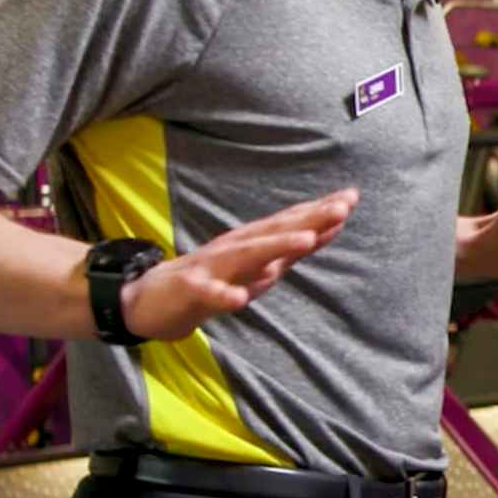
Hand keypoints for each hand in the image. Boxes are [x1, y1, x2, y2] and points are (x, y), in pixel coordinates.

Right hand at [120, 189, 358, 340]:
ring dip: (277, 246)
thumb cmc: (209, 281)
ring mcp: (212, 268)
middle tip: (341, 207)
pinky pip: (209, 294)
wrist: (146, 300)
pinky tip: (240, 298)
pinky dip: (224, 295)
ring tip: (306, 239)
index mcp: (251, 243)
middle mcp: (235, 249)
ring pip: (247, 255)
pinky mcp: (189, 290)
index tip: (351, 197)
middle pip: (276, 231)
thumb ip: (289, 252)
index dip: (320, 212)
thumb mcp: (256, 268)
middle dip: (309, 219)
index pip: (290, 224)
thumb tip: (325, 231)